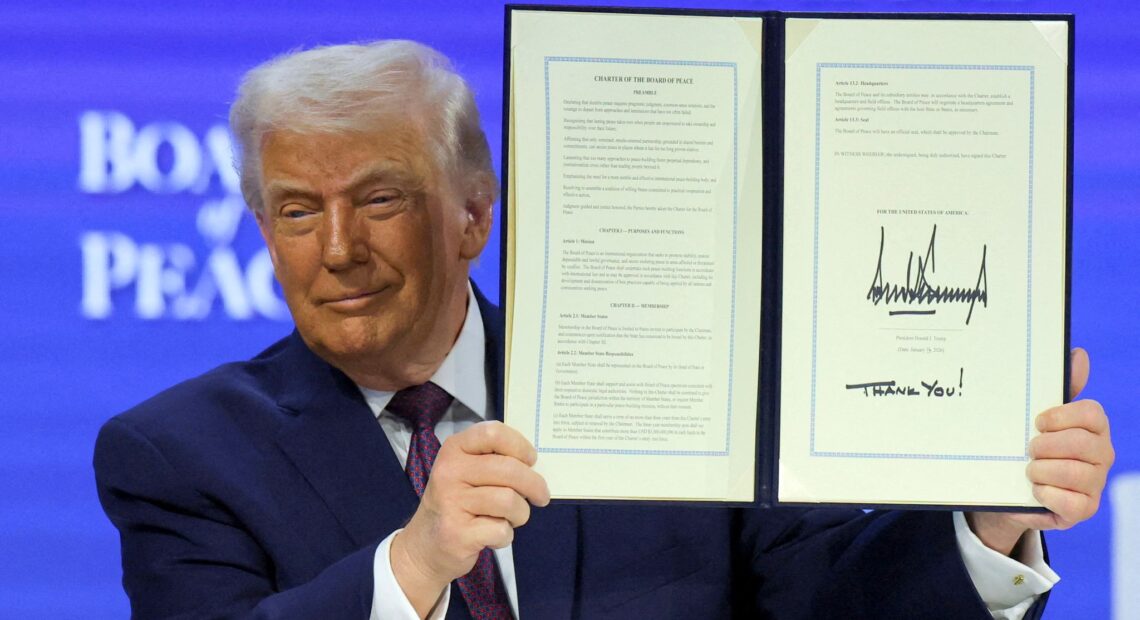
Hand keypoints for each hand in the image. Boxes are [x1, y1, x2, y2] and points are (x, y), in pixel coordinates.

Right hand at [390, 421, 549, 615]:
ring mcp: (450, 502)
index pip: (494, 433)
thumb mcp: (467, 471)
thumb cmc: (457, 503)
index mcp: (454, 449)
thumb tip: (534, 465)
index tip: (530, 460)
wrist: (425, 546)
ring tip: (511, 518)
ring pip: (510, 501)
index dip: (520, 446)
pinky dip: (505, 536)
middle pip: (510, 470)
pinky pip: (501, 529)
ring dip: (520, 514)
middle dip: (534, 485)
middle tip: (541, 496)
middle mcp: (449, 471)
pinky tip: (493, 536)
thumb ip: (495, 460)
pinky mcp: (457, 533)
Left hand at [967, 347, 1114, 555]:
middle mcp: (1102, 454)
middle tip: (1028, 449)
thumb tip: (1079, 354)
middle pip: (1080, 443)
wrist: (1011, 489)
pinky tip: (1035, 490)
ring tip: (1028, 470)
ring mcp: (1095, 483)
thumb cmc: (1030, 447)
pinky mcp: (1085, 509)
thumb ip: (1060, 389)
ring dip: (1041, 470)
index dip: (1061, 417)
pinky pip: (1069, 501)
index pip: (1091, 414)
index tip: (1037, 422)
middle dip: (1046, 445)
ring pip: (1073, 472)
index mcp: (1094, 428)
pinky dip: (1046, 494)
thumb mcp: (1039, 418)